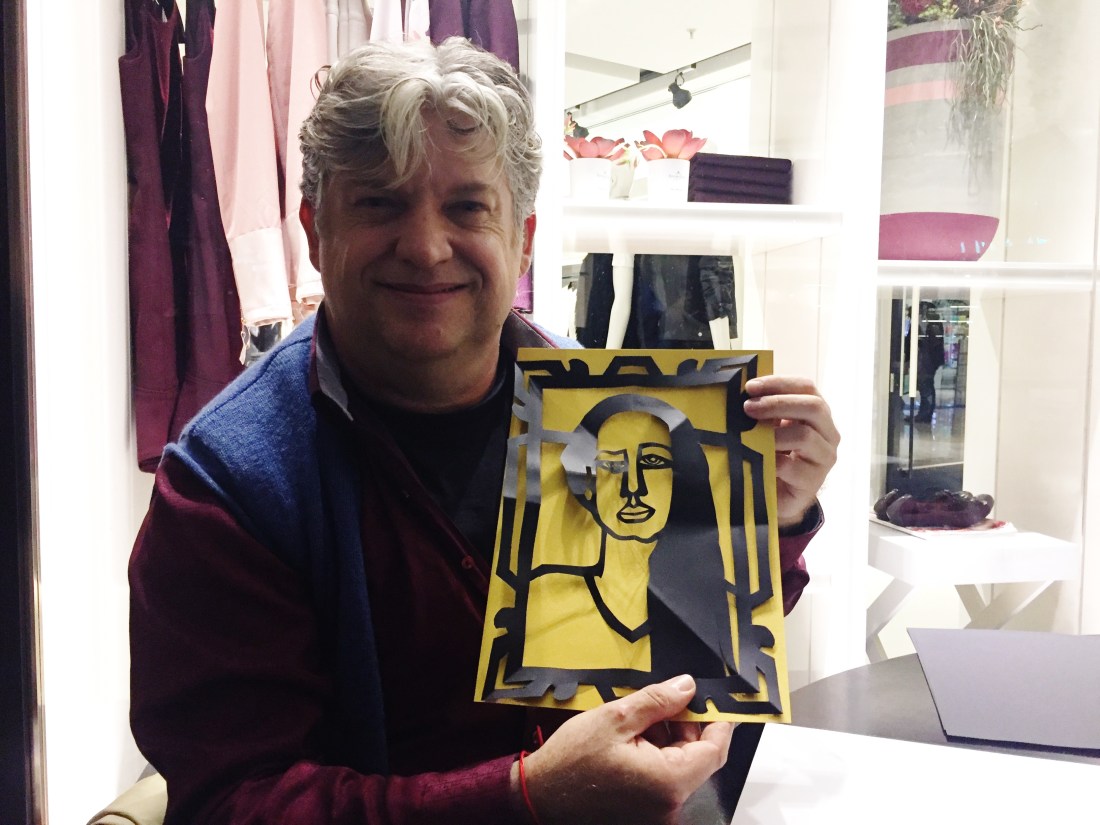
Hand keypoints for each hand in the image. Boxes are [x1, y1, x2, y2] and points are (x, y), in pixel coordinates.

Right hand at [517, 675, 732, 824]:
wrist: (539, 797)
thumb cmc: (571, 759)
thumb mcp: (615, 718)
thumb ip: (657, 701)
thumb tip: (688, 687)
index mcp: (668, 781)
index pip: (715, 750)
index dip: (717, 721)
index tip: (711, 699)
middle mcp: (670, 804)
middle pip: (699, 759)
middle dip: (687, 727)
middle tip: (665, 701)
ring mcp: (658, 812)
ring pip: (680, 768)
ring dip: (668, 740)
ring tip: (638, 720)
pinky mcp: (645, 813)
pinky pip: (664, 780)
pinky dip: (656, 757)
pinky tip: (632, 740)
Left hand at [743, 375, 839, 528]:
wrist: (777, 496)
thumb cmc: (774, 456)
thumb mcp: (770, 428)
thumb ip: (764, 411)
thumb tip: (743, 393)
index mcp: (817, 413)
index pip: (806, 387)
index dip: (779, 383)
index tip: (750, 386)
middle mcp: (828, 433)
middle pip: (813, 407)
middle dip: (778, 403)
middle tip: (748, 407)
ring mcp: (824, 458)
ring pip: (806, 436)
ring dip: (774, 433)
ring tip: (751, 436)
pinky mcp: (813, 482)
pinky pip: (793, 467)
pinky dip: (772, 460)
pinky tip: (757, 460)